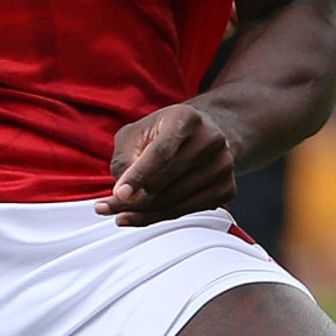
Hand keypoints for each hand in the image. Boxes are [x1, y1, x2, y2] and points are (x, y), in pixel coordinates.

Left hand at [95, 103, 236, 226]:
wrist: (203, 135)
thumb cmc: (162, 134)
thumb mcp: (137, 133)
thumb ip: (125, 158)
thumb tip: (124, 194)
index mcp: (186, 117)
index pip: (161, 152)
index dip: (139, 175)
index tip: (118, 194)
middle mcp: (211, 139)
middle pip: (166, 181)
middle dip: (133, 199)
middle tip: (107, 207)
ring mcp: (223, 165)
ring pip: (175, 201)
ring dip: (142, 212)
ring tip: (119, 213)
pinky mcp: (228, 187)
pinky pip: (187, 211)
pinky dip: (160, 217)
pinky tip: (140, 215)